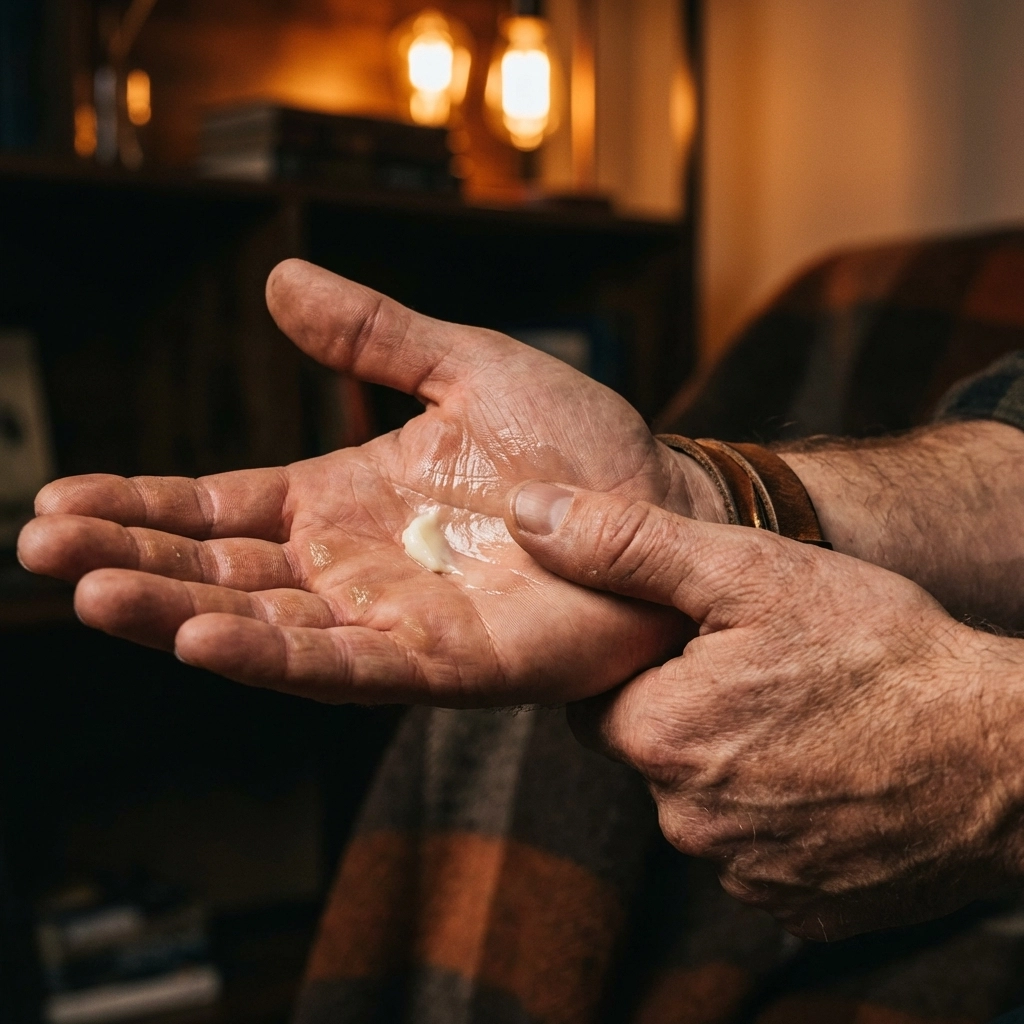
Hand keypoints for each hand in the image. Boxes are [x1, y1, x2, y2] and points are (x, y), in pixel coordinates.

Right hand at [17, 260, 720, 705]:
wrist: (658, 508)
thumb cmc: (576, 446)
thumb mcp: (466, 366)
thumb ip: (375, 335)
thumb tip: (279, 280)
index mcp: (346, 496)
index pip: (220, 506)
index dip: (142, 504)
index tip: (60, 500)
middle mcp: (352, 563)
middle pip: (218, 568)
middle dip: (129, 559)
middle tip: (41, 548)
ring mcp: (389, 617)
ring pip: (261, 622)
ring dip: (172, 609)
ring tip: (90, 591)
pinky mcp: (437, 662)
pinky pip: (340, 663)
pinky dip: (270, 655)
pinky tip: (199, 638)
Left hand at [504, 481, 1023, 937]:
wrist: (1007, 752)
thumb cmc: (878, 648)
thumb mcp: (746, 571)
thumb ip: (625, 546)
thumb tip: (526, 515)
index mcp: (657, 739)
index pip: (596, 704)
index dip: (643, 668)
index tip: (694, 647)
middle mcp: (688, 824)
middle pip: (652, 755)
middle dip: (687, 715)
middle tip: (760, 675)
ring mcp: (749, 876)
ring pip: (705, 805)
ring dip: (737, 766)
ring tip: (804, 721)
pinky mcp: (803, 909)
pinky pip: (760, 854)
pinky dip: (782, 816)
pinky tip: (830, 774)